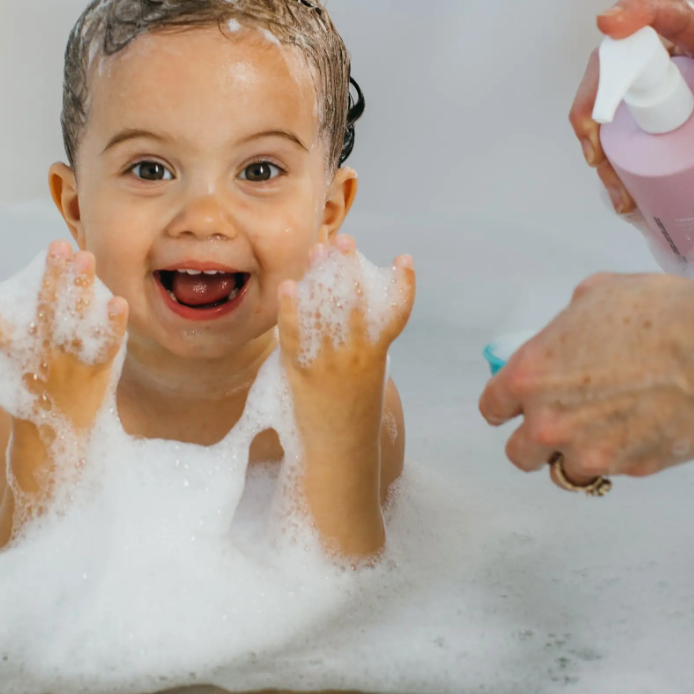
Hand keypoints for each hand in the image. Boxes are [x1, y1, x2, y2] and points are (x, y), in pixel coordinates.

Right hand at [0, 240, 127, 430]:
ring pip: (72, 321)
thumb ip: (23, 333)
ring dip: (79, 288)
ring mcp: (67, 365)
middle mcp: (38, 357)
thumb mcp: (17, 367)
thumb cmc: (36, 392)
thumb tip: (44, 286)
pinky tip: (118, 302)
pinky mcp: (94, 372)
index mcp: (13, 356)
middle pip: (42, 311)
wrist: (55, 441)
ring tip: (84, 257)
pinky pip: (105, 346)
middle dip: (50, 276)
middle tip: (57, 246)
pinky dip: (112, 325)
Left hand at [277, 235, 414, 453]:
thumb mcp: (368, 377)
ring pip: (325, 311)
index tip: (405, 260)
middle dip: (349, 268)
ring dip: (320, 277)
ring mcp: (328, 363)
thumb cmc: (353, 414)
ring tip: (317, 250)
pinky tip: (289, 287)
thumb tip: (344, 306)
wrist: (339, 453)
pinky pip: (294, 335)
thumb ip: (362, 345)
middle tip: (344, 240)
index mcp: (377, 355)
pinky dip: (291, 310)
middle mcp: (356, 355)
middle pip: (355, 302)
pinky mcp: (301, 373)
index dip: (403, 286)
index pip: (396, 315)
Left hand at [478, 272, 693, 483]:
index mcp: (531, 375)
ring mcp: (592, 451)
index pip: (493, 408)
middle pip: (519, 454)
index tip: (513, 407)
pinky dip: (621, 457)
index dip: (504, 406)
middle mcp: (551, 421)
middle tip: (557, 425)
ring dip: (577, 456)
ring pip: (567, 472)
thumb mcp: (594, 295)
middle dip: (535, 441)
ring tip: (601, 432)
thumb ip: (566, 326)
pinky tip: (640, 429)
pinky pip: (615, 471)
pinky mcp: (634, 468)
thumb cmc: (658, 312)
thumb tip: (570, 336)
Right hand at [570, 0, 693, 213]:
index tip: (608, 23)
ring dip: (601, 138)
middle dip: (596, 104)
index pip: (674, 15)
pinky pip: (631, 118)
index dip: (637, 13)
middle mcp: (687, 53)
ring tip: (618, 189)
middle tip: (597, 154)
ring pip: (618, 94)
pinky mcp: (669, 101)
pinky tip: (627, 188)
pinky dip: (618, 151)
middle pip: (622, 60)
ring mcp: (674, 78)